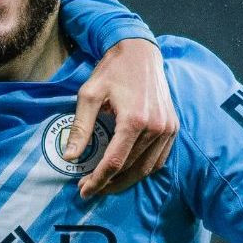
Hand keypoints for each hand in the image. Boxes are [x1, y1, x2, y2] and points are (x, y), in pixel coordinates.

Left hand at [68, 37, 178, 198]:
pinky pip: (158, 160)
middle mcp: (156, 127)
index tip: (83, 190)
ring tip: (104, 184)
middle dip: (108, 184)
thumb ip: (80, 128)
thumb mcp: (89, 95)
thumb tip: (69, 157)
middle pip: (130, 169)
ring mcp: (168, 129)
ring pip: (146, 168)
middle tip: (89, 189)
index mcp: (134, 120)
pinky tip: (125, 172)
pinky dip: (142, 170)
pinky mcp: (173, 128)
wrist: (140, 52)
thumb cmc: (112, 71)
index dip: (97, 180)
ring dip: (125, 181)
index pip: (114, 162)